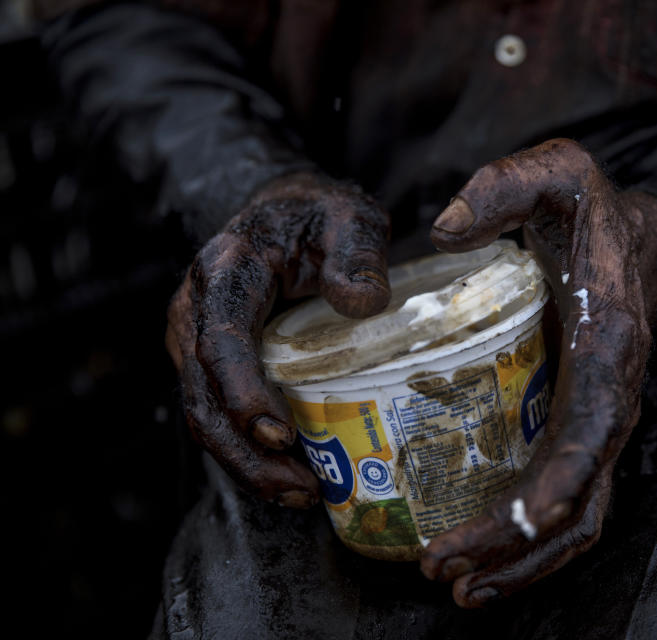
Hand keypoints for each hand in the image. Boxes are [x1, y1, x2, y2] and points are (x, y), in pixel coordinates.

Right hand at [165, 172, 390, 507]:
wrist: (280, 210)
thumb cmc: (316, 215)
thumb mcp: (348, 216)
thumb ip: (356, 252)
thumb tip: (363, 302)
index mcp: (225, 271)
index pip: (222, 340)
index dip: (244, 392)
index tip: (279, 435)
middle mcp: (195, 309)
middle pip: (203, 396)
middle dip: (247, 453)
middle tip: (301, 489)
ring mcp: (194, 339)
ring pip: (204, 414)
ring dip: (247, 463)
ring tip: (301, 495)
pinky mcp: (208, 361)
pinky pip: (217, 412)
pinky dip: (248, 450)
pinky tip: (289, 475)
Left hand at [421, 139, 656, 606]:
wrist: (640, 244)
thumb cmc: (593, 214)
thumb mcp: (558, 174)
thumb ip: (505, 186)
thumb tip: (441, 230)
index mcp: (611, 348)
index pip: (593, 435)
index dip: (559, 488)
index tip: (511, 523)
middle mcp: (612, 401)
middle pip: (580, 503)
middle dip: (517, 547)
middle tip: (444, 574)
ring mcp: (598, 423)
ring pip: (577, 520)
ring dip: (521, 562)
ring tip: (455, 586)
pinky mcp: (577, 428)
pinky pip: (562, 499)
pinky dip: (524, 539)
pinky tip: (474, 551)